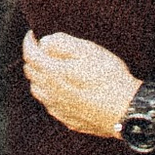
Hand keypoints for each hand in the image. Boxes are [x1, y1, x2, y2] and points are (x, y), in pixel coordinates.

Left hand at [22, 30, 143, 137]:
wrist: (126, 111)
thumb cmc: (110, 78)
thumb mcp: (89, 51)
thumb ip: (63, 43)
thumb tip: (44, 42)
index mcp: (53, 72)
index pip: (30, 54)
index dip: (29, 41)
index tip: (33, 35)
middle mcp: (50, 92)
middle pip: (30, 72)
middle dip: (32, 58)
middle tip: (42, 49)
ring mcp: (57, 108)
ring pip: (37, 89)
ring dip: (38, 76)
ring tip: (49, 68)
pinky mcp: (67, 119)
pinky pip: (49, 104)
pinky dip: (49, 93)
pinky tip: (61, 89)